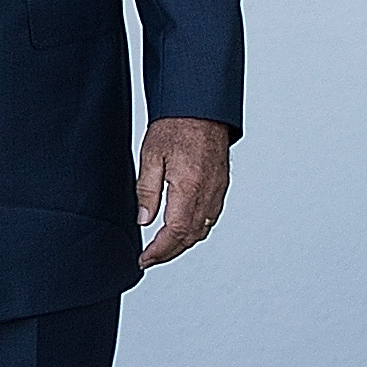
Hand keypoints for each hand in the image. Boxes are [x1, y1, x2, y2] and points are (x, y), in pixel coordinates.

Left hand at [137, 116, 232, 265]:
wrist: (202, 108)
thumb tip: (144, 219)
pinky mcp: (221, 185)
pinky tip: (182, 229)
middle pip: (190, 236)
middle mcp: (208, 193)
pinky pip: (210, 217)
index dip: (159, 251)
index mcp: (189, 187)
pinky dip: (195, 229)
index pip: (174, 232)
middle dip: (169, 252)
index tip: (145, 259)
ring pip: (202, 229)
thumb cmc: (176, 126)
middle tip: (150, 258)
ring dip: (183, 243)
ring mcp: (218, 190)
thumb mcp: (150, 156)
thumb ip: (147, 191)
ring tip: (163, 248)